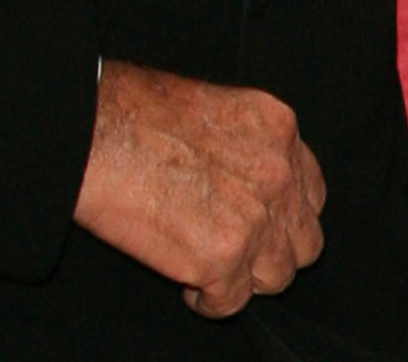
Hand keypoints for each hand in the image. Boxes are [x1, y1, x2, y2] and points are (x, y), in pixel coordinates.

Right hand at [72, 60, 327, 318]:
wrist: (98, 134)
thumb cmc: (134, 111)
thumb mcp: (212, 105)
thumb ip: (243, 144)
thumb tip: (237, 174)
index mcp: (278, 129)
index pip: (310, 190)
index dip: (285, 213)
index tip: (262, 220)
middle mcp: (279, 175)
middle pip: (305, 240)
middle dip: (274, 250)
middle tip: (237, 249)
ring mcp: (256, 219)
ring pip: (278, 276)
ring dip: (245, 277)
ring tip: (211, 267)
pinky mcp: (222, 258)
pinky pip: (231, 302)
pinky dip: (209, 300)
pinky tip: (187, 283)